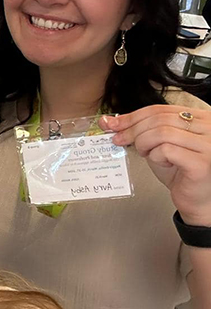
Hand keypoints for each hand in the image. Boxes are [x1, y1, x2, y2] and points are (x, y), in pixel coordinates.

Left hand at [103, 105, 210, 226]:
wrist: (196, 199)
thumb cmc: (180, 172)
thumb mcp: (157, 144)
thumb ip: (138, 131)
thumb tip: (108, 121)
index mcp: (199, 118)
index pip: (160, 109)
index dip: (133, 116)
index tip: (113, 124)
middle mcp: (208, 128)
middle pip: (159, 119)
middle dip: (133, 130)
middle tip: (119, 140)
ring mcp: (208, 145)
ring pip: (162, 133)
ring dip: (144, 144)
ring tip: (146, 154)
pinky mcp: (202, 163)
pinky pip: (167, 150)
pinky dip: (156, 157)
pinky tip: (164, 164)